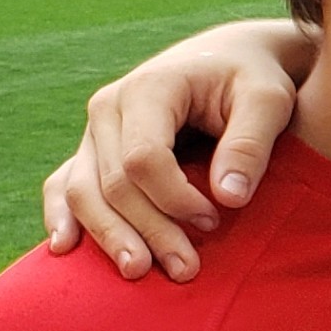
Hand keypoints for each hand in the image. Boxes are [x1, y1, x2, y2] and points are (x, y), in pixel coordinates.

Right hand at [39, 20, 304, 281]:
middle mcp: (109, 108)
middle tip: (185, 270)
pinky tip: (64, 249)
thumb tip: (230, 198)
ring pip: (84, 191)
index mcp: (149, 88)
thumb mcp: (268, 100)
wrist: (230, 58)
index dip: (175, 198)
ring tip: (139, 272)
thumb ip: (251, 144)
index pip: (144, 158)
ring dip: (110, 236)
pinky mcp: (93, 150)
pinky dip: (63, 216)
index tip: (214, 220)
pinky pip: (63, 185)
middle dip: (149, 230)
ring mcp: (94, 131)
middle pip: (114, 183)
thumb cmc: (252, 78)